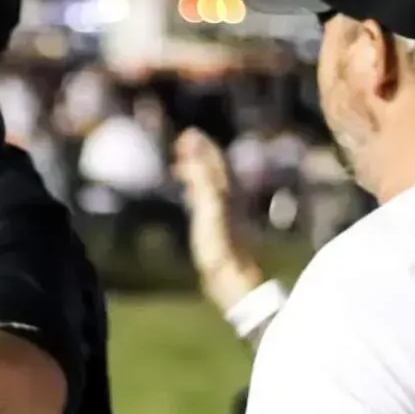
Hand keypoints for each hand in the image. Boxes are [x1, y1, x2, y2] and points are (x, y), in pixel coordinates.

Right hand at [171, 129, 261, 313]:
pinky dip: (196, 190)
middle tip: (182, 144)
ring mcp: (225, 214)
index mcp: (225, 192)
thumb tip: (196, 152)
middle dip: (199, 154)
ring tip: (180, 167)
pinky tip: (191, 196)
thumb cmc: (220, 248)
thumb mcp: (209, 210)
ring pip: (210, 184)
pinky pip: (206, 199)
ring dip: (196, 171)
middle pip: (214, 169)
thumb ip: (203, 181)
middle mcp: (228, 199)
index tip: (187, 133)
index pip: (214, 161)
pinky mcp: (219, 228)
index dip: (201, 146)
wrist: (234, 280)